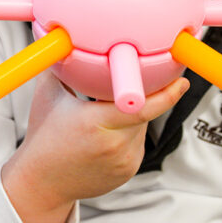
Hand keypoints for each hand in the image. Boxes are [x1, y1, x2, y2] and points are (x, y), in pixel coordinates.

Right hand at [1, 71, 189, 222]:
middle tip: (133, 82)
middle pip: (145, 111)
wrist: (41, 183)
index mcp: (94, 123)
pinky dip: (128, 133)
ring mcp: (124, 162)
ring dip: (133, 115)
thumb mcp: (48, 95)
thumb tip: (69, 39)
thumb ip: (62, 65)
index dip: (166, 93)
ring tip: (104, 112)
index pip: (142, 107)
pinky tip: (105, 134)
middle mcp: (114, 145)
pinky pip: (137, 143)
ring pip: (142, 127)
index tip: (180, 80)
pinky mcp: (128, 171)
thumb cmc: (43, 138)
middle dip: (141, 95)